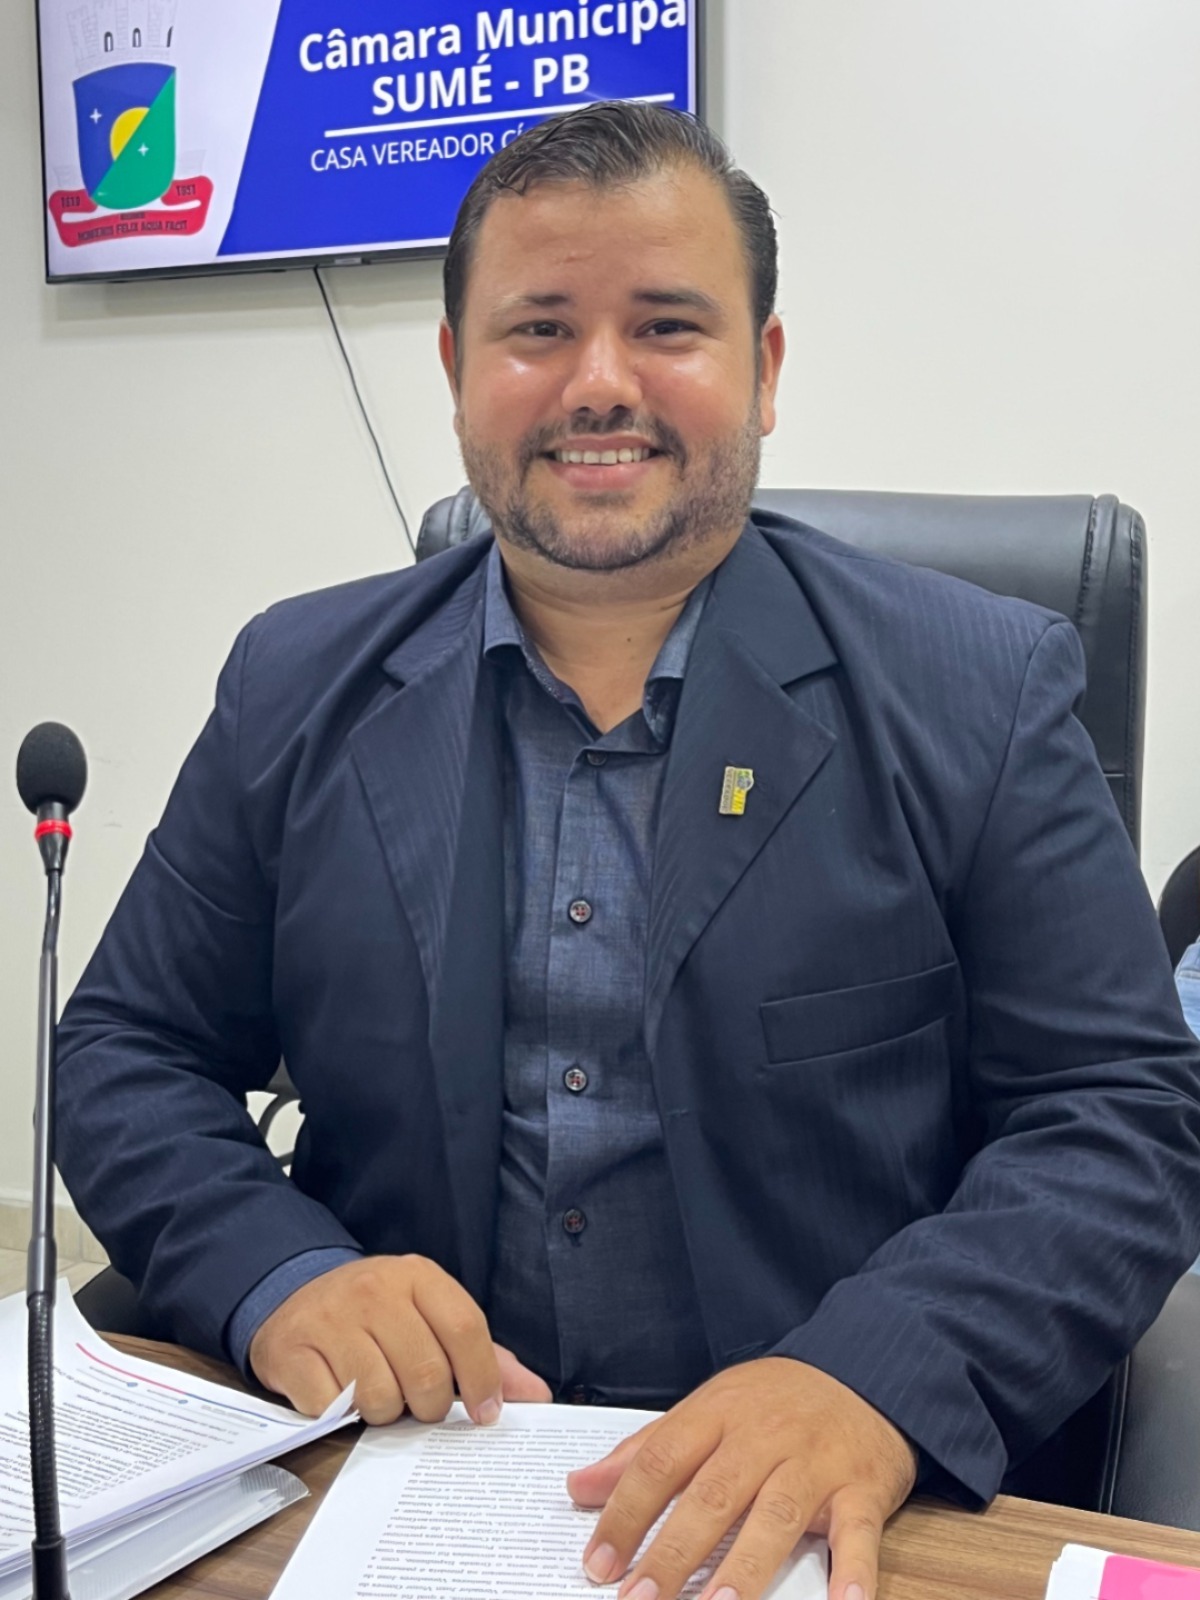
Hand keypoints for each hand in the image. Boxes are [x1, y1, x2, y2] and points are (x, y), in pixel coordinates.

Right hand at [248, 1254, 550, 1424]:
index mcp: (417, 1276)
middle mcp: (374, 1291)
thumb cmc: (376, 1313)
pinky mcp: (293, 1351)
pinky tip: (340, 1394)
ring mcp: (331, 1319)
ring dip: (384, 1412)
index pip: (465, 1328)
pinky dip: (341, 1416)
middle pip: (426, 1373)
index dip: (482, 1378)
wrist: (295, 1295)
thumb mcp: (429, 1315)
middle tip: (420, 1405)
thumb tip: (535, 1396)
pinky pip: (332, 1409)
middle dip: (430, 1406)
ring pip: (380, 1398)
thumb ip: (483, 1355)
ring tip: (379, 1393)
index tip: (484, 1412)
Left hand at [567, 1357, 915, 1599]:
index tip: (598, 1563)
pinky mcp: (862, 1489)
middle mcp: (764, 1436)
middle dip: (674, 1552)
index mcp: (718, 1413)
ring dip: (745, 1568)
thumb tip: (579, 1486)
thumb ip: (646, 1450)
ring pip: (776, 1515)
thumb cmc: (775, 1402)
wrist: (863, 1373)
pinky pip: (858, 1533)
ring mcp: (814, 1463)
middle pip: (713, 1495)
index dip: (626, 1511)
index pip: (662, 1460)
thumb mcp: (708, 1408)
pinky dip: (852, 1573)